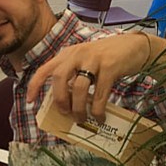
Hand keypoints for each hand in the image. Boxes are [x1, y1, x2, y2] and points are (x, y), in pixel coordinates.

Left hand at [26, 34, 151, 123]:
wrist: (135, 47)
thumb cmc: (106, 58)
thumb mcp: (84, 62)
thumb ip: (73, 75)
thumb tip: (63, 103)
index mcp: (68, 54)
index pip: (45, 69)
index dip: (35, 85)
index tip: (30, 101)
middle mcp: (78, 54)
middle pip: (59, 79)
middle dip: (60, 100)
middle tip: (65, 113)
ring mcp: (94, 59)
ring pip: (79, 88)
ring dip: (78, 108)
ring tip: (82, 119)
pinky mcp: (110, 66)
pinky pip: (100, 93)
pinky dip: (97, 109)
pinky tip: (99, 116)